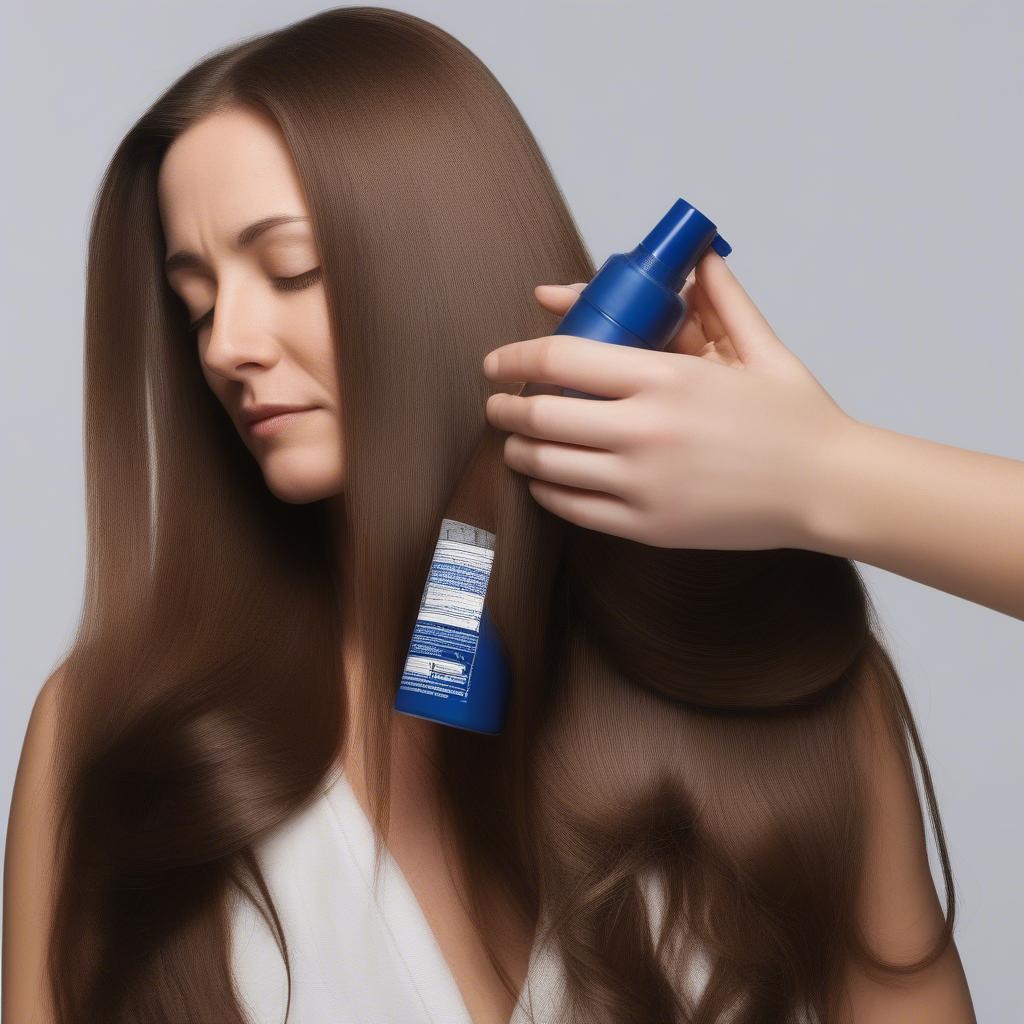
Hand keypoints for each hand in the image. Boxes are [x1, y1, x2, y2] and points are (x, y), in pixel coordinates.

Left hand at [482, 251, 856, 550]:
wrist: (828, 488)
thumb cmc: (795, 417)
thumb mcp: (760, 346)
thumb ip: (718, 298)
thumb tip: (698, 256)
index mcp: (667, 376)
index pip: (561, 357)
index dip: (515, 356)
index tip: (496, 362)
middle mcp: (646, 429)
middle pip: (542, 413)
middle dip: (506, 407)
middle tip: (497, 404)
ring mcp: (643, 482)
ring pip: (549, 465)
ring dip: (519, 449)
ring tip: (513, 442)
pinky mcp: (647, 525)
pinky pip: (573, 509)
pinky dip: (546, 492)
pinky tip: (543, 480)